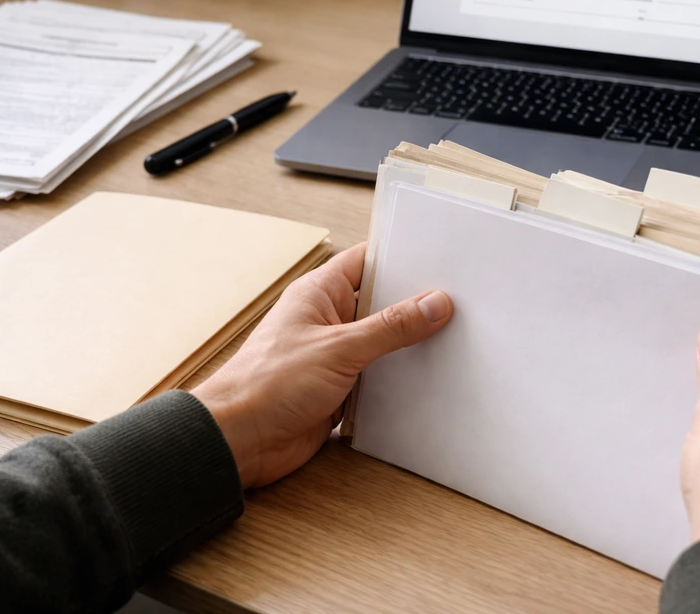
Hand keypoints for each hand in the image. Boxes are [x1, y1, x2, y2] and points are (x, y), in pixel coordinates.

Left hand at [191, 243, 452, 489]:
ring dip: (409, 347)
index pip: (367, 261)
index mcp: (320, 294)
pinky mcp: (340, 390)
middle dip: (415, 306)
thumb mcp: (339, 348)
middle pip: (381, 303)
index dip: (402, 258)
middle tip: (460, 303)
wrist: (240, 441)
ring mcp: (334, 355)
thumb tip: (434, 303)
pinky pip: (379, 378)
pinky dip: (400, 380)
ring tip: (454, 341)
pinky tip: (428, 381)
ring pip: (383, 343)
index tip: (441, 261)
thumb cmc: (268, 384)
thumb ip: (390, 327)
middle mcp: (328, 320)